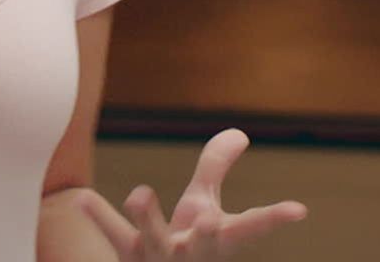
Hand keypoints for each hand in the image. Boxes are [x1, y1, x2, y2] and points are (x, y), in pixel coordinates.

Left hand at [77, 129, 305, 259]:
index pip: (252, 227)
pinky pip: (115, 236)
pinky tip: (80, 199)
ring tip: (140, 193)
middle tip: (209, 218)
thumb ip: (216, 168)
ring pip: (155, 240)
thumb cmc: (188, 243)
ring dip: (148, 219)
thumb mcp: (204, 206)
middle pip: (203, 243)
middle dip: (207, 233)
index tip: (299, 210)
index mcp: (219, 238)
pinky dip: (99, 217)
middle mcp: (193, 252)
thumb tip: (238, 131)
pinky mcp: (130, 257)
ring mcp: (160, 258)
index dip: (275, 218)